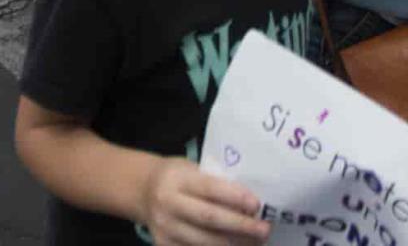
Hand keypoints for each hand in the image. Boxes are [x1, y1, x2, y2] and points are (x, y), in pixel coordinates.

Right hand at [142, 158, 269, 245]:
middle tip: (264, 229)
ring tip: (255, 242)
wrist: (143, 190)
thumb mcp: (190, 169)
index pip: (209, 188)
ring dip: (234, 244)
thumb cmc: (177, 177)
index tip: (257, 204)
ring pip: (204, 242)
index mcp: (177, 178)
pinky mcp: (163, 245)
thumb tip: (249, 204)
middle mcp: (168, 203)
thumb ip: (213, 182)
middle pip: (209, 219)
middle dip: (241, 226)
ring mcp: (164, 228)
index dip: (234, 197)